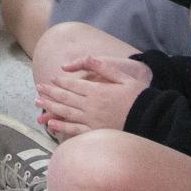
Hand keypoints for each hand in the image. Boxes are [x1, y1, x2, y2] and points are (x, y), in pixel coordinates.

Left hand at [36, 55, 153, 138]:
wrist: (152, 118)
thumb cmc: (138, 96)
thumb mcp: (121, 76)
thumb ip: (101, 67)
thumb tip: (84, 57)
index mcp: (97, 91)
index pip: (73, 86)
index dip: (60, 83)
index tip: (50, 80)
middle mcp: (91, 106)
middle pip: (66, 99)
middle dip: (50, 93)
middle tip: (38, 89)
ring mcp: (92, 121)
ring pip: (67, 113)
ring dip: (51, 108)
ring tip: (39, 104)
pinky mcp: (96, 133)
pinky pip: (76, 131)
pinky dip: (62, 127)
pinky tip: (52, 124)